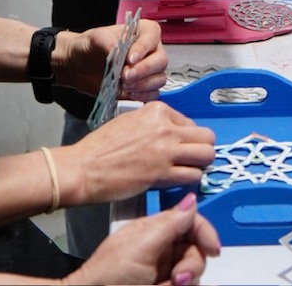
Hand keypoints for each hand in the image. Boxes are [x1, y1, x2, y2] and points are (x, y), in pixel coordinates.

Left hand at [54, 19, 166, 99]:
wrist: (78, 66)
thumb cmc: (89, 46)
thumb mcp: (95, 38)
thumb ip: (108, 42)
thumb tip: (118, 52)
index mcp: (142, 32)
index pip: (152, 36)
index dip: (144, 48)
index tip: (129, 59)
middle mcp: (149, 50)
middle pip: (161, 60)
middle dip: (144, 70)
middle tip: (125, 76)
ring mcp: (147, 71)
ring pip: (159, 79)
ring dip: (143, 85)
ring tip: (124, 85)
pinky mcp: (142, 88)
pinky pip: (153, 94)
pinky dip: (143, 96)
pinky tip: (129, 93)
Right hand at [57, 99, 214, 206]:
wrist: (85, 167)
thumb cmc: (102, 147)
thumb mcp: (132, 121)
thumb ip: (156, 124)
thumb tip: (174, 132)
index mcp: (158, 110)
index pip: (191, 122)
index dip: (188, 138)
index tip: (181, 147)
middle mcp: (166, 127)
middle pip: (207, 137)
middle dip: (202, 149)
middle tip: (192, 159)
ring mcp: (166, 151)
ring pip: (206, 155)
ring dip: (200, 165)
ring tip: (188, 170)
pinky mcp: (162, 174)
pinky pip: (193, 176)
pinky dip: (190, 181)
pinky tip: (178, 181)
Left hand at [65, 192, 219, 284]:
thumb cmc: (107, 275)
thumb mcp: (143, 245)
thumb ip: (170, 222)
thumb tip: (192, 198)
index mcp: (156, 230)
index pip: (191, 223)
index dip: (205, 233)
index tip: (213, 248)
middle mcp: (162, 249)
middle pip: (196, 250)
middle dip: (192, 264)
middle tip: (179, 277)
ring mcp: (162, 271)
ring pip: (192, 272)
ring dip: (185, 280)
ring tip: (166, 285)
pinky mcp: (163, 285)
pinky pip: (185, 285)